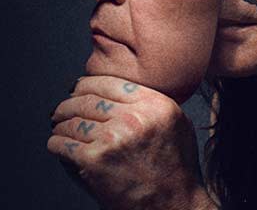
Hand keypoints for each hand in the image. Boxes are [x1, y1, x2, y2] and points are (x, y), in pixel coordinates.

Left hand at [47, 76, 214, 209]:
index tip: (78, 89)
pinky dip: (56, 144)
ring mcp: (113, 137)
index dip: (87, 84)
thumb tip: (119, 90)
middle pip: (86, 99)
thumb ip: (152, 104)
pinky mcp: (94, 159)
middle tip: (61, 111)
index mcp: (156, 104)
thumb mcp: (178, 123)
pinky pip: (62, 143)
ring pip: (70, 121)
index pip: (109, 82)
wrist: (173, 203)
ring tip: (61, 130)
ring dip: (61, 126)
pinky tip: (59, 146)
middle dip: (68, 105)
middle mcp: (135, 117)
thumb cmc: (176, 168)